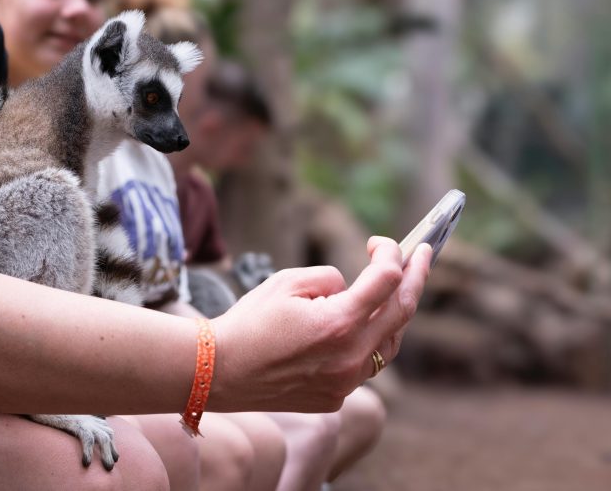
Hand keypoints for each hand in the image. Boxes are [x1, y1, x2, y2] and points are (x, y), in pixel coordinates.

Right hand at [211, 238, 431, 412]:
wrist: (218, 372)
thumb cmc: (248, 321)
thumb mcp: (286, 281)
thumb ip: (329, 279)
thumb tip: (351, 288)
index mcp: (339, 323)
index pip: (386, 279)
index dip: (389, 253)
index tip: (381, 242)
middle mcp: (350, 357)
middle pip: (402, 312)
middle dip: (415, 277)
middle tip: (421, 254)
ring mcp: (345, 383)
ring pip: (390, 344)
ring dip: (394, 314)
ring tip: (394, 291)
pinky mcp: (335, 398)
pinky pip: (364, 366)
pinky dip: (366, 342)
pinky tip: (356, 328)